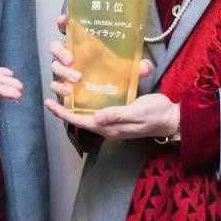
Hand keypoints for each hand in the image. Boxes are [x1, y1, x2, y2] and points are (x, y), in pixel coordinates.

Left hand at [45, 91, 177, 139]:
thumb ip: (117, 114)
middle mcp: (108, 127)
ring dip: (76, 107)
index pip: (80, 121)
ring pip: (88, 116)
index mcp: (110, 127)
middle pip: (81, 119)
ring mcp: (114, 123)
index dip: (63, 113)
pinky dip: (89, 104)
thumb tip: (96, 117)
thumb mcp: (138, 111)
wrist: (172, 119)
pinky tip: (87, 94)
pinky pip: (99, 112)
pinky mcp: (119, 116)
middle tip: (52, 95)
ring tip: (65, 93)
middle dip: (66, 110)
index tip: (49, 103)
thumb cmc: (156, 113)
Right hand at [47, 16, 153, 97]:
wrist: (109, 93)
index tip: (64, 20)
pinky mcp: (64, 84)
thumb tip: (146, 67)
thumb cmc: (114, 72)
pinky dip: (58, 87)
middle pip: (56, 47)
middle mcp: (71, 54)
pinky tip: (68, 92)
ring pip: (54, 66)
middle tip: (72, 60)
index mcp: (83, 43)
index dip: (63, 22)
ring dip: (62, 71)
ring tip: (77, 78)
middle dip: (61, 52)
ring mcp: (66, 69)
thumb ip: (136, 66)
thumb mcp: (126, 67)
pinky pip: (54, 84)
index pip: (69, 28)